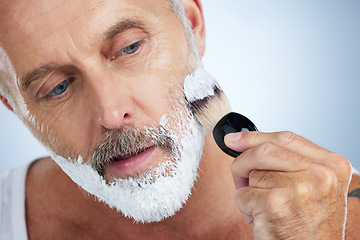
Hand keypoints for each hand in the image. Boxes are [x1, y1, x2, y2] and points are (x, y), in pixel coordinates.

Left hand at [225, 131, 351, 239]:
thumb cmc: (307, 227)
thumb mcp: (312, 188)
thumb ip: (288, 161)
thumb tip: (240, 141)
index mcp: (332, 166)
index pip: (286, 137)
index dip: (254, 137)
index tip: (234, 139)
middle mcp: (320, 174)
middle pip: (264, 150)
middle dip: (243, 162)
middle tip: (240, 178)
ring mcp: (299, 188)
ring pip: (252, 174)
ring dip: (249, 192)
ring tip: (267, 209)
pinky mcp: (277, 204)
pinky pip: (243, 195)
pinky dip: (246, 208)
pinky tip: (264, 220)